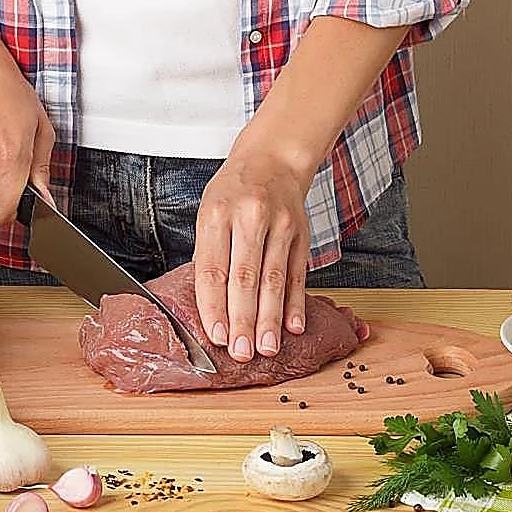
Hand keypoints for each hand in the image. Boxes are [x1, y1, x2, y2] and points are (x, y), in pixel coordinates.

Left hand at [193, 146, 312, 361]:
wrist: (273, 159)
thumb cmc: (233, 191)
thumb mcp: (209, 212)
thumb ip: (210, 254)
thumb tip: (210, 307)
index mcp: (217, 213)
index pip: (213, 268)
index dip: (214, 305)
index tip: (216, 335)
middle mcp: (250, 217)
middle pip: (245, 277)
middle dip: (242, 320)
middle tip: (241, 352)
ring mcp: (280, 226)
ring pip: (274, 280)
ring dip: (270, 319)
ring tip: (266, 348)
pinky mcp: (302, 234)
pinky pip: (297, 274)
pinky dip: (295, 303)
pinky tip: (293, 327)